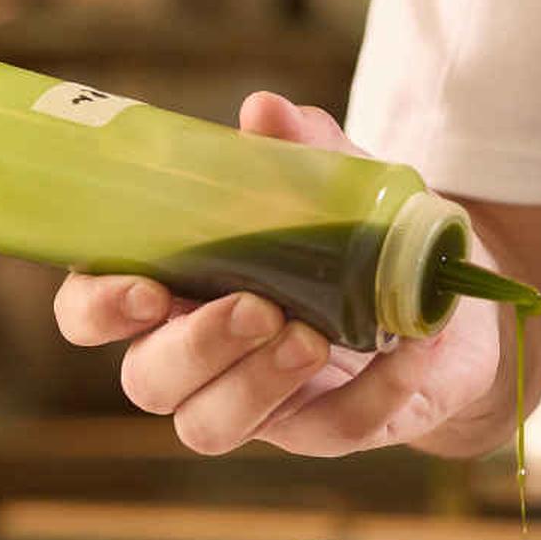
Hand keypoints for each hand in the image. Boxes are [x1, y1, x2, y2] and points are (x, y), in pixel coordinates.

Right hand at [51, 93, 513, 460]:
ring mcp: (258, 402)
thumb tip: (263, 110)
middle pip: (148, 381)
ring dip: (256, 383)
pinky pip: (332, 429)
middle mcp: (200, 356)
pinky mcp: (326, 429)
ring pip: (212, 426)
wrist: (447, 299)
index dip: (99, 309)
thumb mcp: (335, 181)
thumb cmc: (359, 235)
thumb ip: (298, 149)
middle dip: (194, 348)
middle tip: (256, 306)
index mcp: (175, 287)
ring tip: (312, 337)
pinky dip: (371, 391)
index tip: (146, 289)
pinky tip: (406, 349)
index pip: (93, 313)